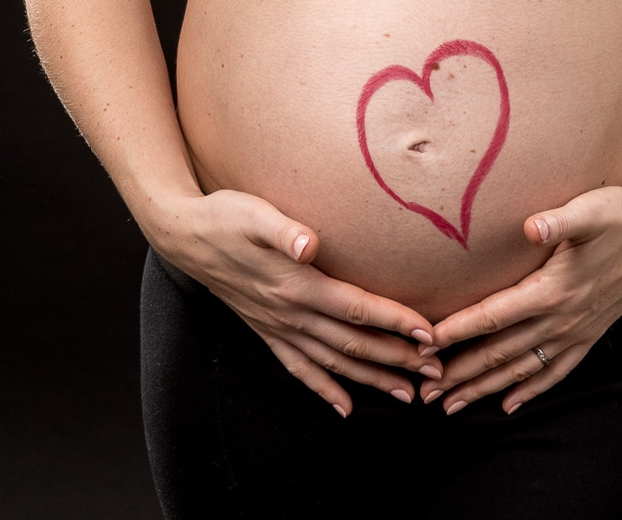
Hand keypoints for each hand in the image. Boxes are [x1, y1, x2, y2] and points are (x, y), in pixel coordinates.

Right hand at [146, 188, 441, 415]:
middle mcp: (290, 313)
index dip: (395, 322)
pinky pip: (299, 368)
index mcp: (296, 284)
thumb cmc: (224, 217)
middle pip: (353, 343)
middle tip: (436, 371)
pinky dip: (324, 389)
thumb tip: (309, 243)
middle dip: (397, 358)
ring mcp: (277, 326)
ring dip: (371, 379)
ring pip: (332, 362)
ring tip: (406, 394)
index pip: (357, 309)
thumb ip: (284, 231)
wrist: (184, 236)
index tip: (429, 334)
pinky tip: (344, 407)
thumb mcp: (253, 213)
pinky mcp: (266, 330)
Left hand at [422, 161, 621, 414]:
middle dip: (461, 373)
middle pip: (500, 352)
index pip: (495, 315)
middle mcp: (562, 318)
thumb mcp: (591, 211)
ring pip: (522, 369)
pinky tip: (510, 406)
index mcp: (553, 289)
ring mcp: (576, 331)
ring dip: (486, 389)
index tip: (426, 344)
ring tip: (452, 406)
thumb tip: (531, 225)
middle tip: (425, 390)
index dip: (459, 330)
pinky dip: (530, 391)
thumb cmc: (620, 215)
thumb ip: (560, 221)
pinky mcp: (589, 334)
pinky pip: (555, 372)